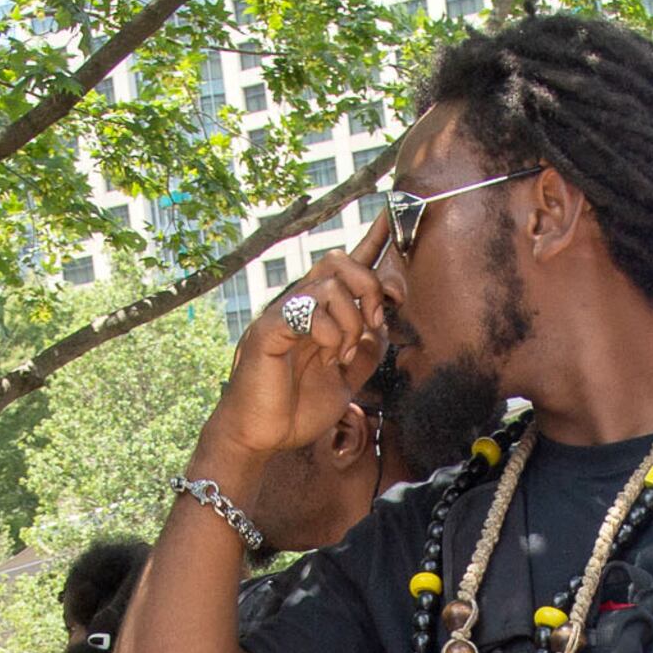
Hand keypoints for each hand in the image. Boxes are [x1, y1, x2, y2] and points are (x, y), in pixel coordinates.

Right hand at [196, 225, 391, 468]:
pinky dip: (329, 334)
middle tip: (372, 324)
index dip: (371, 240)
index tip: (392, 215)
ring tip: (342, 355)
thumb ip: (364, 352)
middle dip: (369, 287)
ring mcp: (282, 315)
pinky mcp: (268, 330)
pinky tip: (326, 357)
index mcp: (318, 313)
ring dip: (350, 322)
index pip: (346, 266)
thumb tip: (383, 325)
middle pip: (339, 260)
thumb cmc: (295, 408)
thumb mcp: (344, 380)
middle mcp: (299, 305)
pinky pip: (307, 312)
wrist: (259, 436)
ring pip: (329, 285)